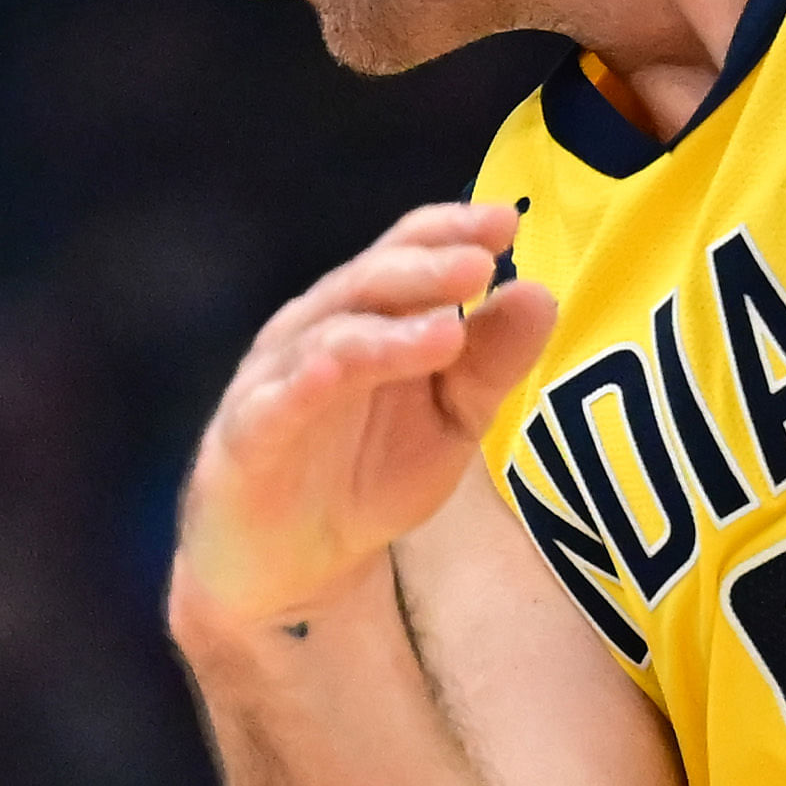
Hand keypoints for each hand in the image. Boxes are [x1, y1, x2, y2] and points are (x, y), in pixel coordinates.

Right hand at [168, 207, 562, 647]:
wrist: (293, 562)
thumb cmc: (366, 475)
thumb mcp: (451, 421)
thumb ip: (491, 363)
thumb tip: (539, 293)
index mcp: (367, 315)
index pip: (405, 252)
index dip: (450, 230)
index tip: (508, 223)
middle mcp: (317, 330)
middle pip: (367, 283)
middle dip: (424, 270)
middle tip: (480, 264)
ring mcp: (275, 380)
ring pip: (327, 339)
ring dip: (384, 333)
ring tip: (445, 332)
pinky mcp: (246, 436)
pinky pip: (275, 403)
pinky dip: (303, 383)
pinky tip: (334, 372)